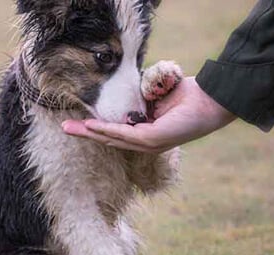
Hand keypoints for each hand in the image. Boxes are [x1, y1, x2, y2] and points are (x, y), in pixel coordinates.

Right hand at [62, 77, 235, 152]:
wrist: (209, 100)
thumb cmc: (186, 95)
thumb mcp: (155, 95)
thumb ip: (138, 98)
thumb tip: (124, 91)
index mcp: (145, 133)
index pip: (115, 132)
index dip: (95, 127)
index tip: (77, 121)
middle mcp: (145, 142)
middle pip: (109, 138)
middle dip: (85, 133)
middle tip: (64, 128)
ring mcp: (149, 144)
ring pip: (113, 138)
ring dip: (90, 133)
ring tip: (70, 128)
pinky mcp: (153, 140)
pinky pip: (125, 134)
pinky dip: (106, 129)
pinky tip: (91, 126)